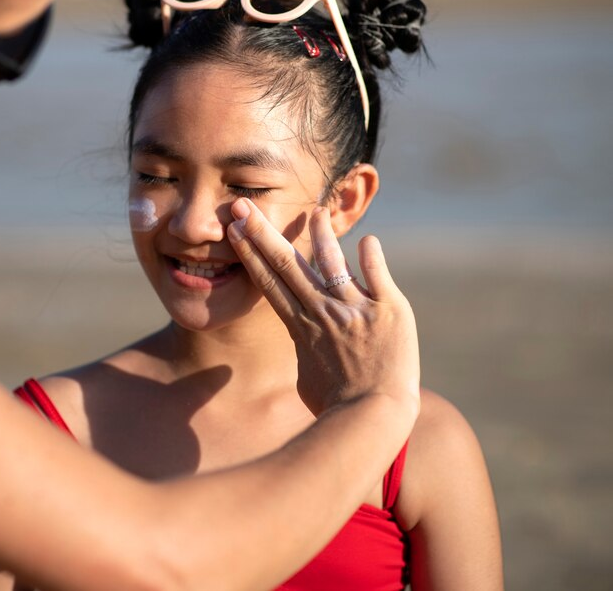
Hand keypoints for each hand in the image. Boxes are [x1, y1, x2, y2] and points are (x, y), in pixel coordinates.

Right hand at [227, 199, 419, 418]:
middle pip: (286, 264)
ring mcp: (355, 309)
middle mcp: (323, 312)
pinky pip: (378, 275)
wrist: (374, 415)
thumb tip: (304, 338)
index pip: (268, 281)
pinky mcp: (389, 310)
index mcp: (300, 327)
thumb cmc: (336, 405)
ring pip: (332, 262)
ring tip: (314, 211)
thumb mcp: (306, 379)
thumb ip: (305, 348)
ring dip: (320, 235)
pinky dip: (371, 257)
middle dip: (263, 233)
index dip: (250, 252)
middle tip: (244, 207)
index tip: (234, 229)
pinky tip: (367, 239)